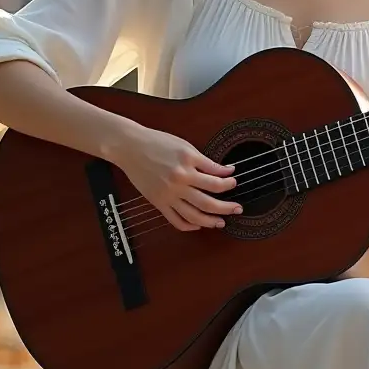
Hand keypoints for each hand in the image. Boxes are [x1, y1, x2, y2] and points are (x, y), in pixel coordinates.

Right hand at [112, 123, 240, 231]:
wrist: (131, 148)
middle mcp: (179, 182)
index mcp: (187, 165)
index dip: (229, 183)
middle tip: (238, 208)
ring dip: (211, 221)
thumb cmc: (158, 143)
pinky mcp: (158, 203)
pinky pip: (176, 220)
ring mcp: (168, 195)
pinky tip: (198, 225)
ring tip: (221, 222)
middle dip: (227, 207)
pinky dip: (189, 226)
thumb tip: (226, 170)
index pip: (215, 180)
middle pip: (208, 201)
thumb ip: (206, 162)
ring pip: (194, 215)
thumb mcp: (185, 147)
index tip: (234, 181)